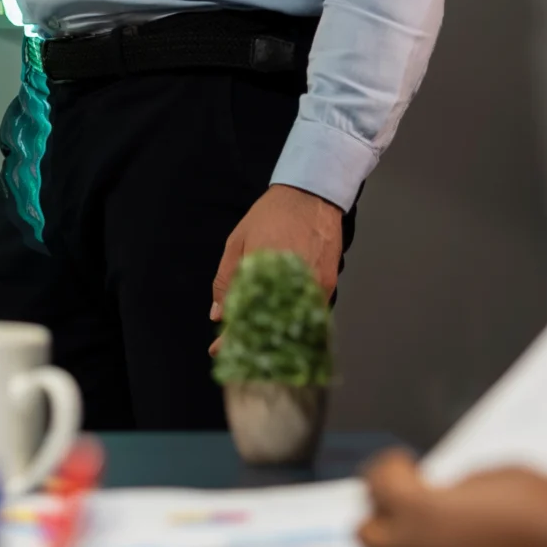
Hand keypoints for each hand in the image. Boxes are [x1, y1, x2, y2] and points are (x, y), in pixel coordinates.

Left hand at [210, 183, 343, 346]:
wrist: (309, 197)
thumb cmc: (270, 216)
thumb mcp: (237, 243)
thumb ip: (226, 279)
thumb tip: (218, 314)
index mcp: (264, 274)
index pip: (245, 316)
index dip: (231, 337)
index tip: (218, 350)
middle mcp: (292, 285)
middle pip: (271, 326)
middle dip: (253, 340)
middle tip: (238, 350)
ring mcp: (314, 287)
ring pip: (294, 324)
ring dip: (276, 335)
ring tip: (258, 342)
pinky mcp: (328, 285)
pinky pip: (312, 314)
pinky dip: (296, 324)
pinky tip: (283, 328)